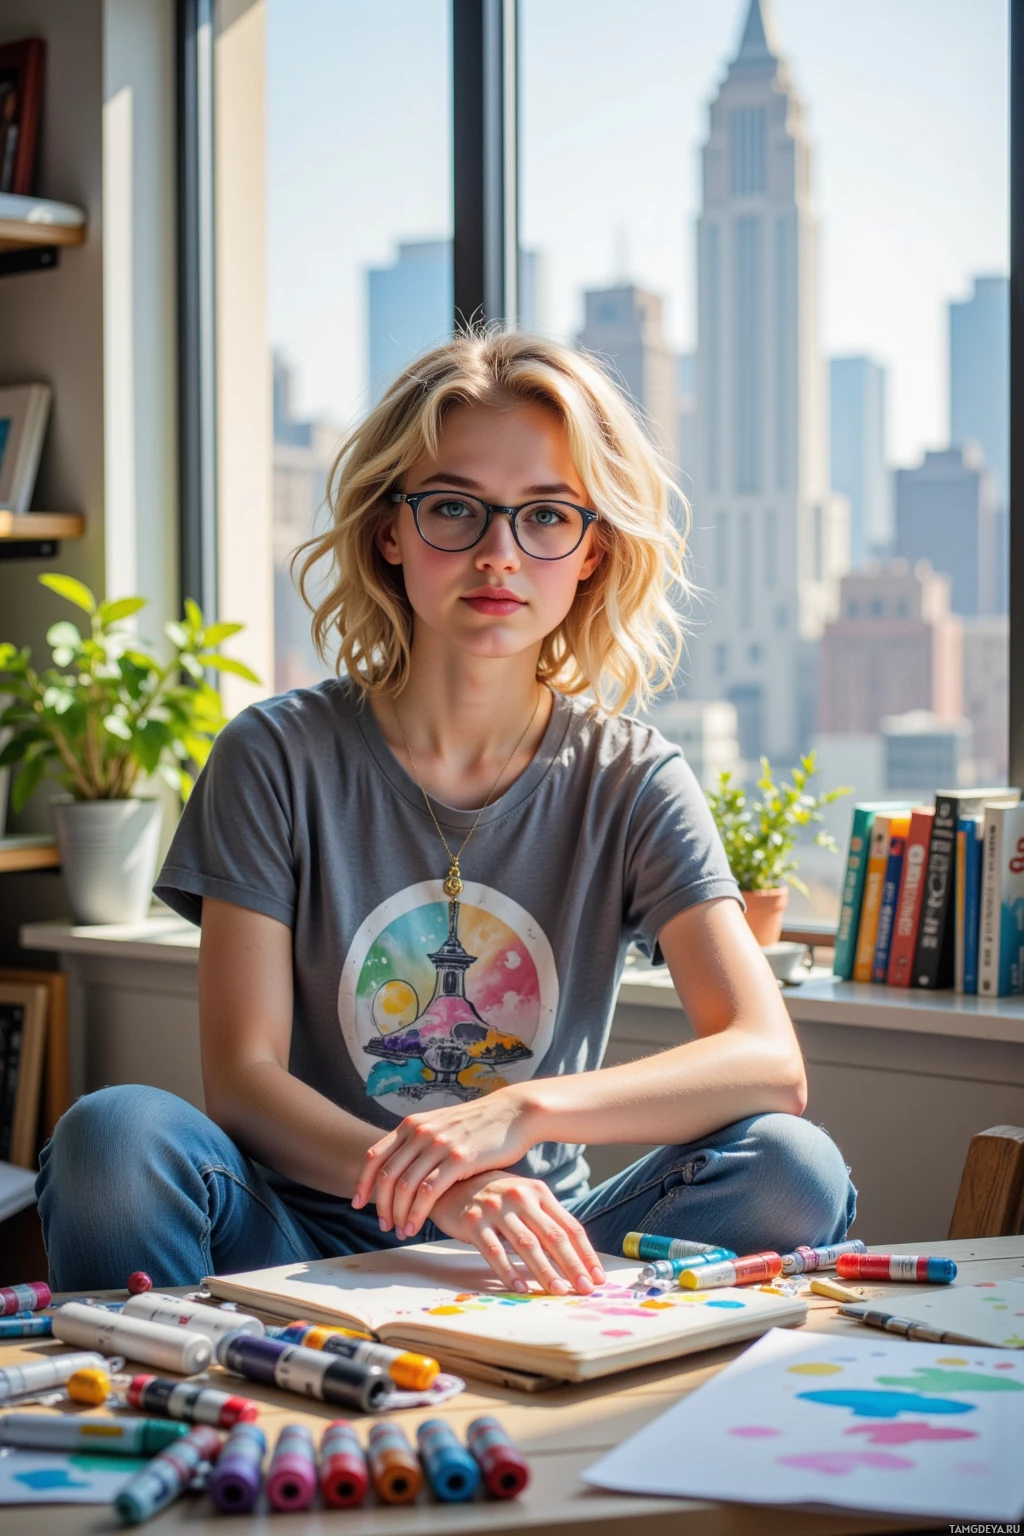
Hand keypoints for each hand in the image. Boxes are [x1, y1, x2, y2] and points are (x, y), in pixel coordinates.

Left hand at [351, 1087, 533, 1236]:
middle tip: (384, 1225)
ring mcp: (438, 1145)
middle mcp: (420, 1132)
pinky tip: (415, 1227)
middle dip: (380, 1206)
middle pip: (385, 1176)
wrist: (512, 1113)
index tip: (359, 1204)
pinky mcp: (458, 1159)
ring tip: (401, 1231)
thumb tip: (401, 1169)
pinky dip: (416, 1213)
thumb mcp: (441, 1126)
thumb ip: (420, 1143)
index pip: (374, 1156)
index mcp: (412, 1125)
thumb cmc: (478, 1125)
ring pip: (403, 1187)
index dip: (363, 1183)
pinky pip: (428, 1192)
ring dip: (397, 1214)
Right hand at [427, 1173, 606, 1294]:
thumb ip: (546, 1220)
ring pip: (526, 1244)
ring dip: (545, 1271)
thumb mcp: (524, 1198)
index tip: (598, 1277)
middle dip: (573, 1265)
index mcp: (539, 1191)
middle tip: (586, 1289)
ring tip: (559, 1291)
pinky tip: (520, 1288)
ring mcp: (496, 1207)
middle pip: (553, 1236)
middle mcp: (520, 1197)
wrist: (450, 1180)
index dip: (586, 1253)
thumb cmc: (494, 1195)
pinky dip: (508, 1271)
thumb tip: (577, 1257)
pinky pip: (494, 1250)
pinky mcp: (473, 1221)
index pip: (570, 1226)